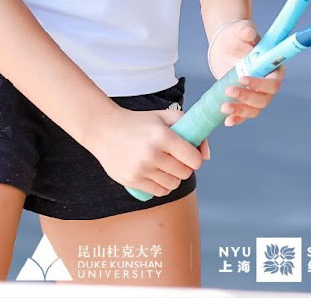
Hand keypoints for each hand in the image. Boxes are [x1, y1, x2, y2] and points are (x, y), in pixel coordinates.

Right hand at [71, 103, 204, 197]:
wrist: (103, 129)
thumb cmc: (139, 122)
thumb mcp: (165, 117)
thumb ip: (192, 130)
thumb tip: (206, 156)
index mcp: (163, 136)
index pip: (194, 159)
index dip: (196, 158)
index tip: (190, 154)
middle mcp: (152, 154)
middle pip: (185, 173)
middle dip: (185, 167)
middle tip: (176, 160)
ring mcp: (140, 169)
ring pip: (173, 184)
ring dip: (174, 178)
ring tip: (166, 167)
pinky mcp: (130, 180)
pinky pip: (159, 192)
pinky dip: (162, 186)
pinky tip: (157, 175)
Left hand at [205, 19, 284, 127]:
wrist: (225, 46)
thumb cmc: (237, 37)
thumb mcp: (240, 31)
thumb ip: (245, 31)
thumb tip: (248, 32)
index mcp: (273, 68)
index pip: (274, 81)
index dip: (260, 84)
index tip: (242, 79)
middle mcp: (267, 83)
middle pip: (265, 99)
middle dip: (247, 97)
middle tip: (229, 91)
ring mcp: (256, 93)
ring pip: (255, 109)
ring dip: (241, 111)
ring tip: (224, 107)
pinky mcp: (244, 100)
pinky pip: (244, 114)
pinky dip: (237, 119)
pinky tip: (227, 121)